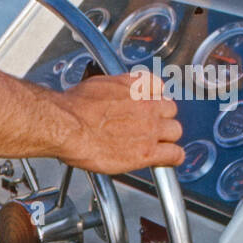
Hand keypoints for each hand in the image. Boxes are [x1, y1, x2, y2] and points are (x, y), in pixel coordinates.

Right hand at [55, 71, 183, 173]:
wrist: (67, 126)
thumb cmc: (74, 107)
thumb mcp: (98, 84)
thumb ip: (117, 88)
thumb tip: (117, 93)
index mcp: (135, 86)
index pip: (159, 87)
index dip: (154, 97)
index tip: (149, 103)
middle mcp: (146, 105)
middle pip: (170, 109)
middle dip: (162, 116)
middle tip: (150, 125)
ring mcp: (150, 128)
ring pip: (175, 130)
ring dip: (167, 136)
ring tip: (156, 142)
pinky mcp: (148, 152)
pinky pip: (174, 154)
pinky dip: (172, 157)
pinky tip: (166, 158)